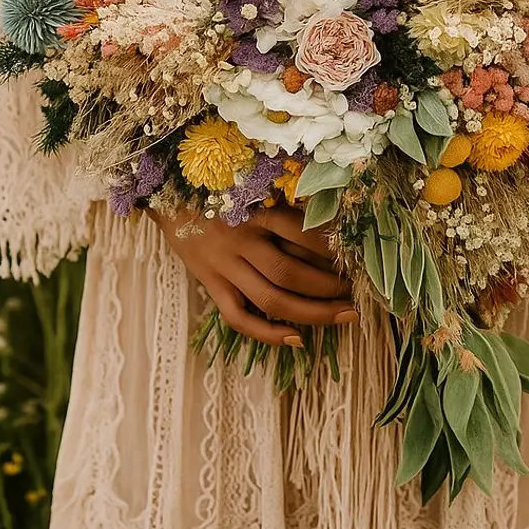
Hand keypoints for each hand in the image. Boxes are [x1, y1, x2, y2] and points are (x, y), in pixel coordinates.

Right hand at [150, 206, 356, 346]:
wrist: (170, 198)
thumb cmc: (223, 191)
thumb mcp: (256, 189)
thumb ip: (285, 208)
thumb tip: (331, 226)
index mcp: (257, 212)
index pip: (303, 234)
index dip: (333, 250)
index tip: (356, 259)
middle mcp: (242, 241)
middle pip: (291, 273)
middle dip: (330, 288)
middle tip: (357, 294)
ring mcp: (225, 267)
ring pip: (272, 299)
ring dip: (313, 313)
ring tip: (344, 315)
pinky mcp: (212, 285)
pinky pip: (240, 318)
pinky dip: (268, 333)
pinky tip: (297, 339)